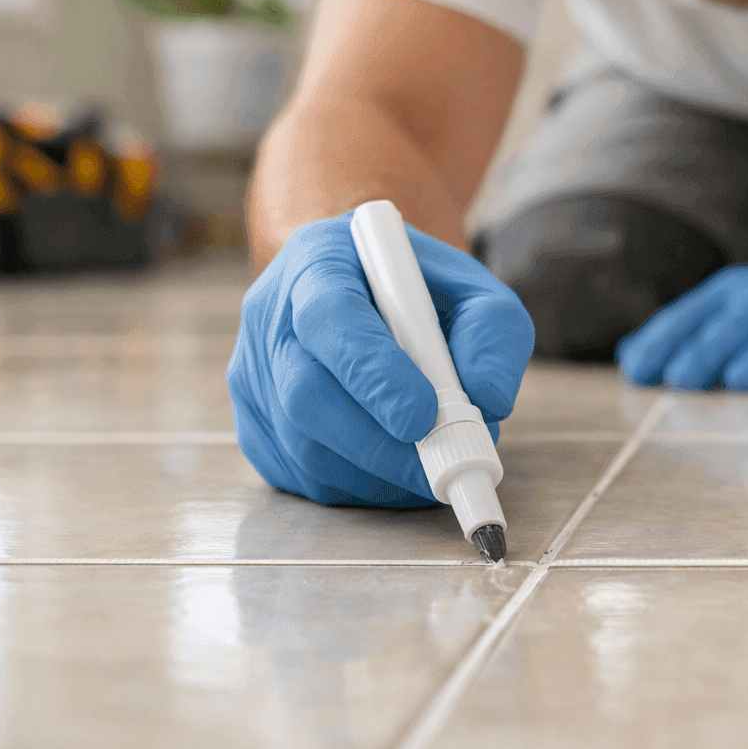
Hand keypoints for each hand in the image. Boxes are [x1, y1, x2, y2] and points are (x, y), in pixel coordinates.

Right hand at [228, 212, 533, 505]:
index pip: (329, 318)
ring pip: (301, 446)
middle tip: (443, 463)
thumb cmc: (424, 293)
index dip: (374, 374)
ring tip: (432, 464)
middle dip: (380, 442)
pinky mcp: (254, 426)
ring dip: (376, 471)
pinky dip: (358, 486)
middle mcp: (271, 316)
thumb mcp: (475, 290)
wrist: (371, 296)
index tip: (425, 415)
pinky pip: (299, 476)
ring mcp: (254, 375)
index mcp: (319, 262)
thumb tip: (488, 399)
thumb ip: (493, 333)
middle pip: (305, 393)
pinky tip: (396, 469)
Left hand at [617, 220, 747, 390]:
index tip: (637, 373)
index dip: (659, 346)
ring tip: (741, 381)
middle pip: (723, 334)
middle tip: (682, 381)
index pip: (686, 319)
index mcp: (730, 294)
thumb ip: (686, 330)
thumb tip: (628, 359)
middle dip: (700, 359)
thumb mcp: (734, 304)